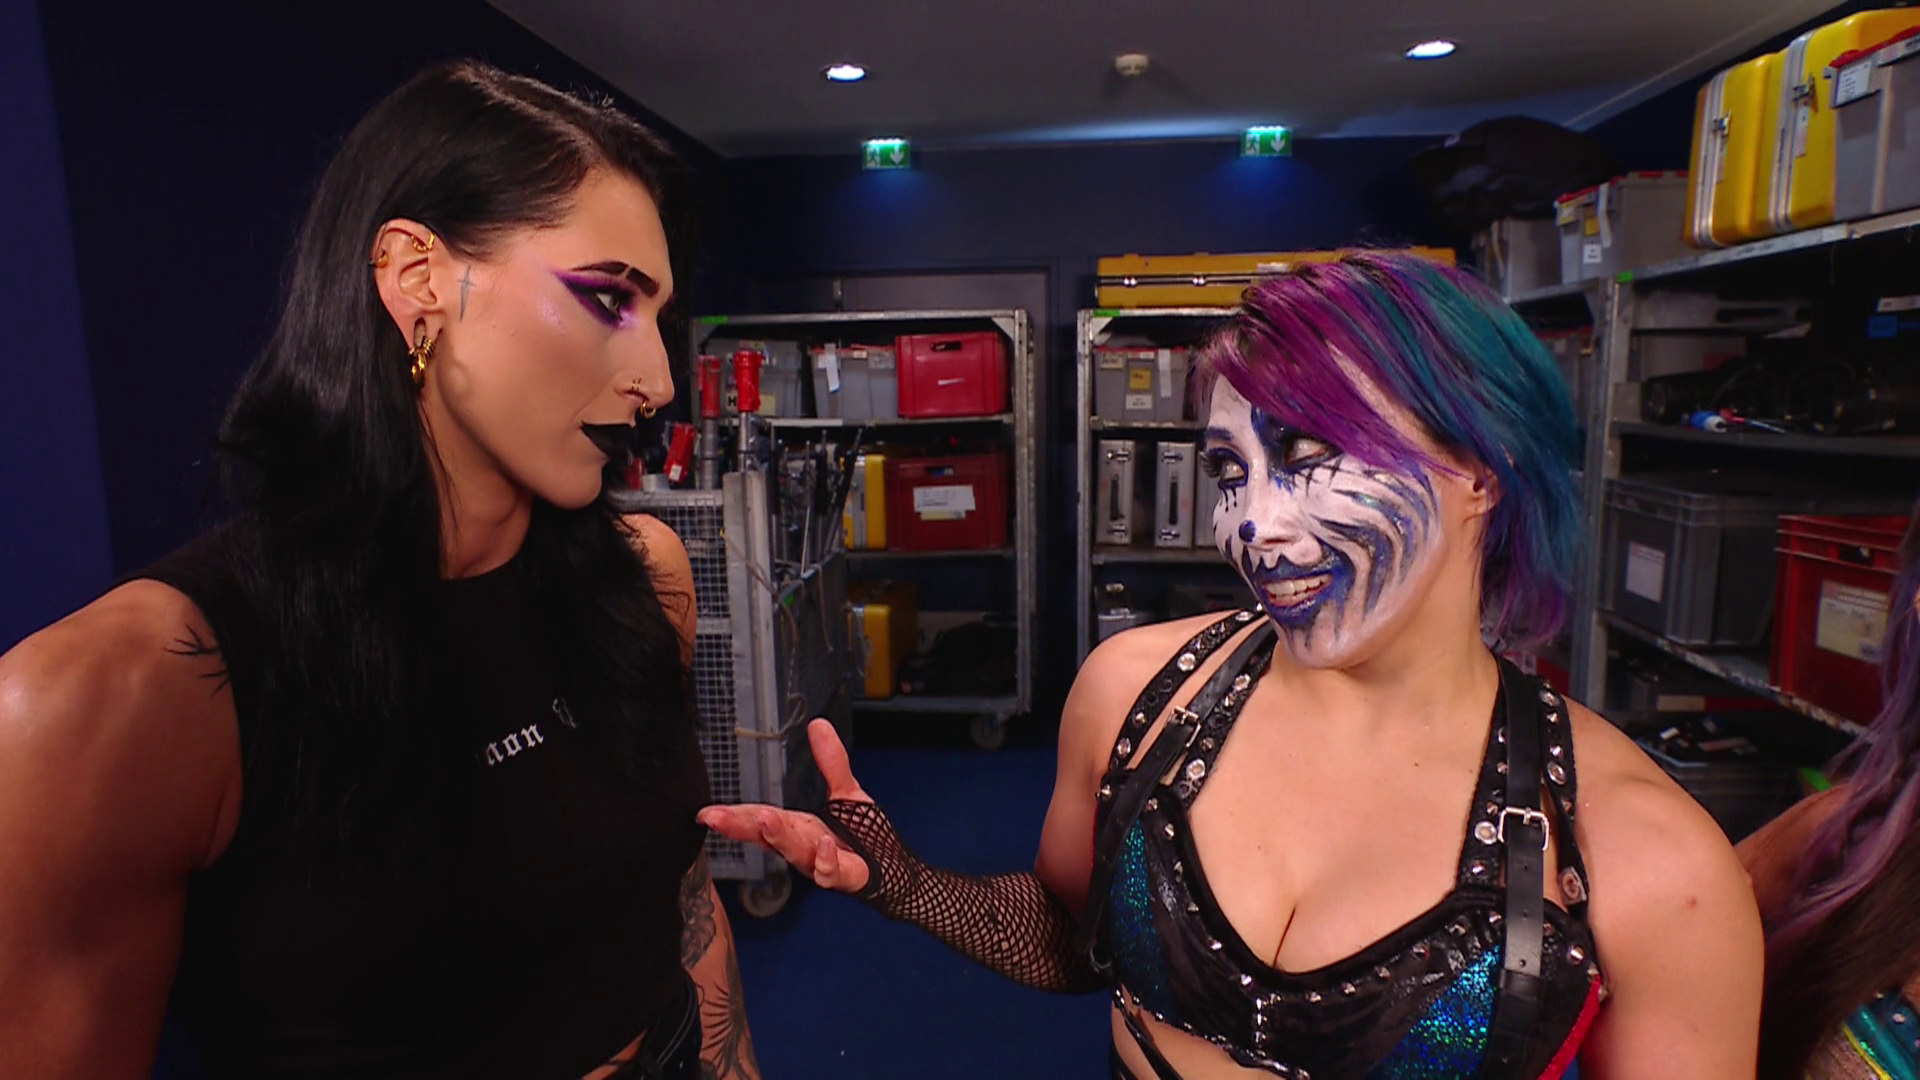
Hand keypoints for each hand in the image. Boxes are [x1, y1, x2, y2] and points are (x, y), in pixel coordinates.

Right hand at [697, 719, 872, 893]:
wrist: (897, 871)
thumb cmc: (866, 837)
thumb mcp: (846, 791)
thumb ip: (832, 762)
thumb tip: (817, 724)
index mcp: (799, 827)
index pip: (760, 820)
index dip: (733, 817)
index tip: (706, 813)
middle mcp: (804, 847)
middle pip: (768, 836)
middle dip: (742, 827)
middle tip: (716, 818)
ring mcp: (822, 864)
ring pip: (795, 853)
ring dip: (779, 838)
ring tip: (765, 819)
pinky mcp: (846, 876)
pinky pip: (830, 871)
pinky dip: (824, 859)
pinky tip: (822, 844)